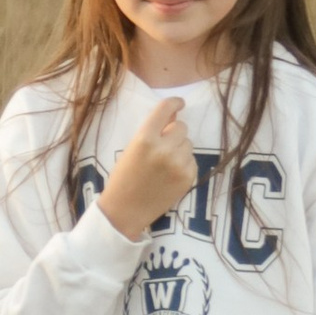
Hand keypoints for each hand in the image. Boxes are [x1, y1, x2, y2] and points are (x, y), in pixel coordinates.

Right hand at [98, 98, 198, 236]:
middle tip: (163, 146)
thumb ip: (152, 133)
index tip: (179, 103)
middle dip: (174, 133)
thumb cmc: (123, 178)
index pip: (165, 109)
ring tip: (164, 164)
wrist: (124, 211)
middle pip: (181, 127)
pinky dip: (184, 164)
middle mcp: (164, 149)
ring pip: (188, 144)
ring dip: (179, 149)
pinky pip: (192, 160)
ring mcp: (178, 164)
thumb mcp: (131, 149)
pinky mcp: (188, 177)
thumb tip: (173, 117)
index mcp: (144, 138)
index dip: (174, 103)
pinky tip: (170, 175)